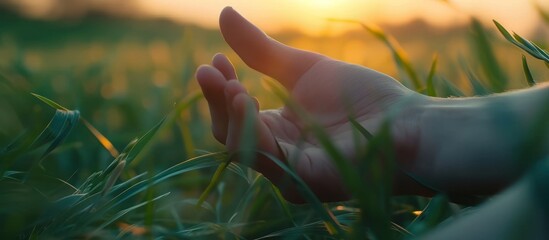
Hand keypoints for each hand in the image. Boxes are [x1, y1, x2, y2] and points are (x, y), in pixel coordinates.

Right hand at [196, 7, 430, 201]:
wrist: (408, 120)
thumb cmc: (362, 97)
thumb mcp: (303, 68)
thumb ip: (262, 51)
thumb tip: (223, 13)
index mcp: (276, 130)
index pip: (234, 113)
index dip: (220, 88)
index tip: (216, 58)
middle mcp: (277, 153)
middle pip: (230, 132)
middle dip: (217, 101)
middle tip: (208, 70)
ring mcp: (289, 170)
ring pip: (242, 148)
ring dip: (229, 114)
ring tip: (229, 82)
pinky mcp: (304, 180)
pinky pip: (267, 158)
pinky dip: (250, 131)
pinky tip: (245, 100)